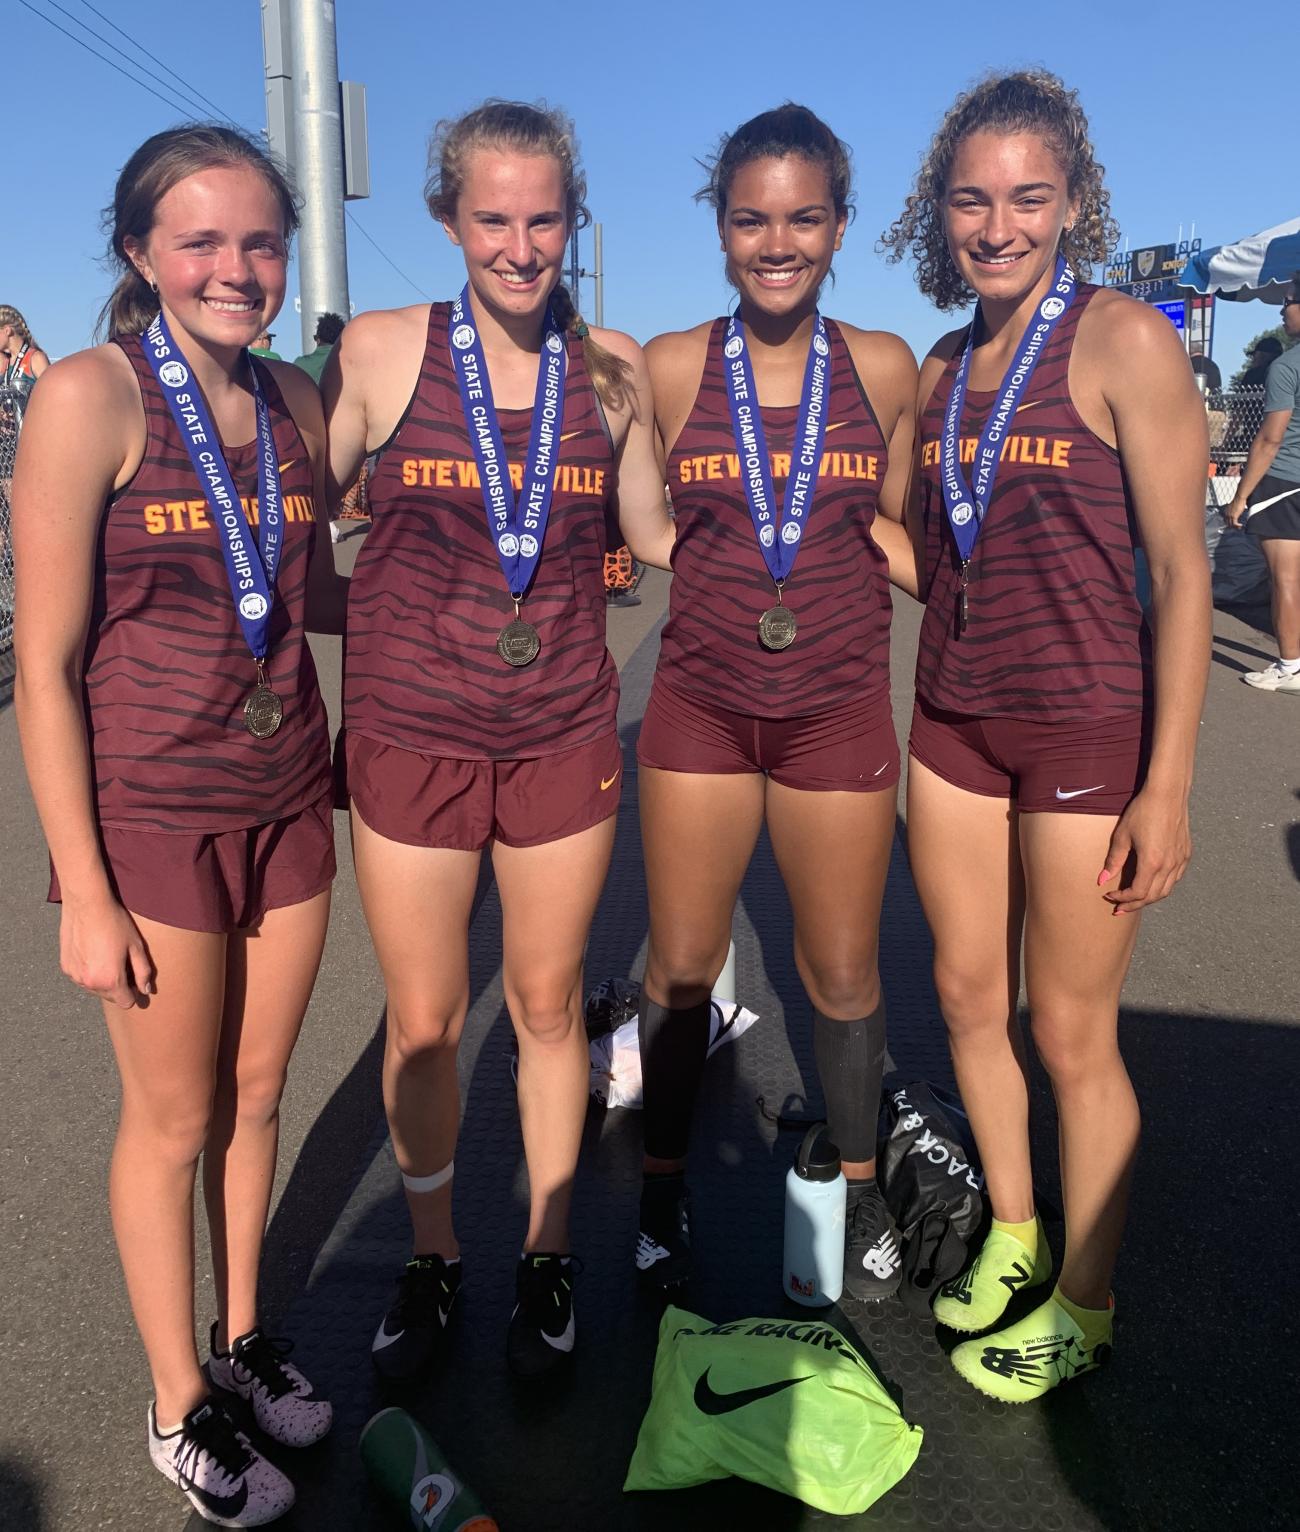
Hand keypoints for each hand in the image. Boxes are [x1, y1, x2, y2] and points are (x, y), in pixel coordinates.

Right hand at [59, 890, 154, 1008]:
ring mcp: (74, 976)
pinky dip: (88, 971)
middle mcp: (89, 983)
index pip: (126, 1002)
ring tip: (108, 955)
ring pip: (94, 988)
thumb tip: (146, 990)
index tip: (136, 979)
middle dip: (119, 986)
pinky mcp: (65, 967)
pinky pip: (81, 977)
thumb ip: (143, 972)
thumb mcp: (136, 946)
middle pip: (110, 997)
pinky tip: (94, 952)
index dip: (134, 993)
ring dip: (102, 979)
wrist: (86, 905)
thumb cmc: (115, 923)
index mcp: (110, 981)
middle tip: (122, 962)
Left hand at [1096, 786, 1191, 914]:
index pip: (1137, 893)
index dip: (1122, 899)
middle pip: (1152, 896)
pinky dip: (1162, 887)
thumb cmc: (1143, 811)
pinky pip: (1175, 879)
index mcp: (1152, 862)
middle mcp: (1169, 865)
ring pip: (1166, 890)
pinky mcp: (1185, 854)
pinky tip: (1151, 884)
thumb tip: (1102, 880)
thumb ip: (1113, 860)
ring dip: (1148, 898)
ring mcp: (1180, 860)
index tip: (1110, 896)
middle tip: (1119, 908)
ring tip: (1133, 900)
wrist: (1168, 794)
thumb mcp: (1122, 835)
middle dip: (1134, 905)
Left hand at [1222, 495, 1246, 527]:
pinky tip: (1240, 526)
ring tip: (1239, 527)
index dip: (1229, 523)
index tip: (1233, 524)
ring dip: (1235, 527)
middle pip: (1228, 523)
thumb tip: (1237, 511)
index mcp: (1226, 512)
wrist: (1239, 498)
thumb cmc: (1238, 500)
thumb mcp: (1234, 506)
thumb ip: (1233, 510)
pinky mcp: (1234, 516)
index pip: (1225, 520)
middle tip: (1237, 527)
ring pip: (1231, 524)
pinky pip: (1234, 523)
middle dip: (1232, 526)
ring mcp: (1230, 516)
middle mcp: (1226, 514)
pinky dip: (1237, 526)